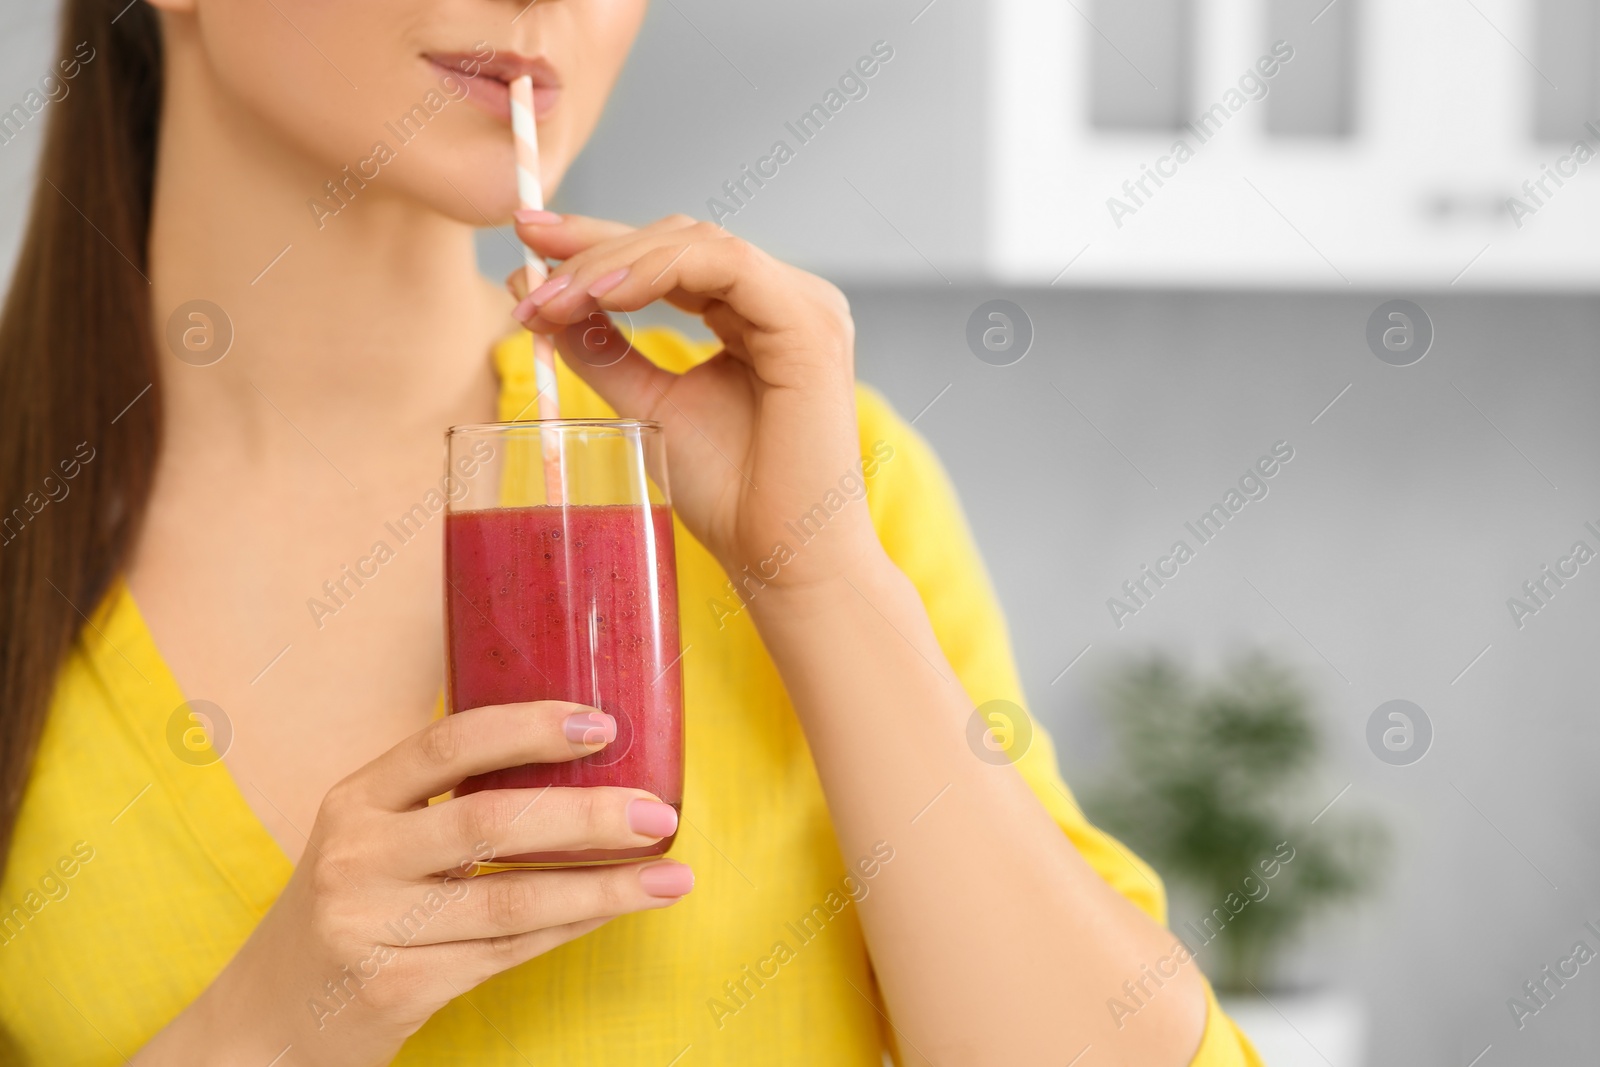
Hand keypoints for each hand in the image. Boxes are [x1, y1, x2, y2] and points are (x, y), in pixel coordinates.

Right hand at [135, 701, 691, 1066]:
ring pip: (512, 901)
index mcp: (355, 801)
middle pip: (491, 824)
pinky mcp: (398, 989)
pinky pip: (507, 952)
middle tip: (659, 811)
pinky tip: (617, 908)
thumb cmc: (346, 913)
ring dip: (604, 887)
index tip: (603, 724)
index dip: (529, 728)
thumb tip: (570, 758)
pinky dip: (571, 927)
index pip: (448, 743)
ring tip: (671, 874)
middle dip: (588, 814)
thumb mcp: (368, 840)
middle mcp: (359, 858)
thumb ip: (440, 801)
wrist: (265, 1024)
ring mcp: (374, 929)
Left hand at [508, 212, 885, 592]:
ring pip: (696, 242)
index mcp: (757, 317)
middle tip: (526, 271)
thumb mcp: (648, 408)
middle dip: (594, 246)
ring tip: (552, 297)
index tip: (527, 240)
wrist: (781, 558)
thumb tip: (537, 302)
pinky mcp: (809, 322)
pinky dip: (657, 269)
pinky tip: (602, 293)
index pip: (672, 258)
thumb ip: (604, 351)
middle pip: (679, 239)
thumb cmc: (731, 498)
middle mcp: (786, 301)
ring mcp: (805, 306)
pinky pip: (725, 264)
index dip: (597, 241)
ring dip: (612, 261)